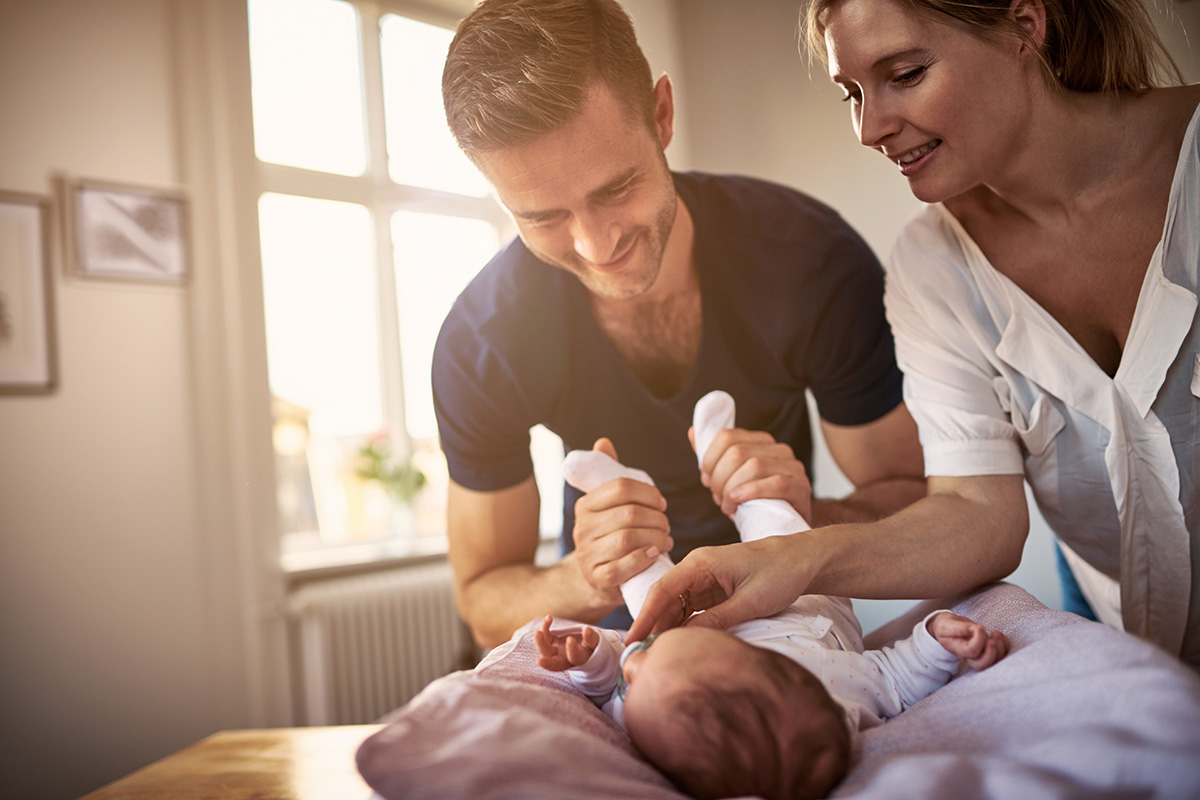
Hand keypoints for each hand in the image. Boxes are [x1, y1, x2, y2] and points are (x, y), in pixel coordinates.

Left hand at [534, 616, 599, 670]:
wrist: (584, 648)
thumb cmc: (591, 646)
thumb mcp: (595, 643)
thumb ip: (592, 638)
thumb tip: (587, 629)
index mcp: (579, 659)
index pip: (574, 657)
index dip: (572, 650)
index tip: (570, 639)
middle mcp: (565, 659)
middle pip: (554, 663)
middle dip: (547, 661)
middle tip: (540, 660)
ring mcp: (556, 653)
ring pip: (545, 651)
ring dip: (539, 642)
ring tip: (538, 632)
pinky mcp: (551, 644)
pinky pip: (545, 637)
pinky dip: (544, 627)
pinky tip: (549, 618)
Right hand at [571, 438, 672, 604]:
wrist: (593, 578)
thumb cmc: (610, 536)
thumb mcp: (607, 505)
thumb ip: (608, 474)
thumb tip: (603, 442)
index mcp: (585, 505)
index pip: (620, 487)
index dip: (648, 492)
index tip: (661, 503)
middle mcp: (581, 528)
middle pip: (628, 513)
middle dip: (657, 518)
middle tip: (666, 525)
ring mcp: (587, 555)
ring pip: (627, 539)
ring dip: (656, 538)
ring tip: (666, 540)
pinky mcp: (597, 579)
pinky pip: (622, 567)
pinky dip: (642, 559)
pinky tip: (655, 554)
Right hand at [627, 535, 813, 641]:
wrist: (805, 560)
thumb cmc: (780, 573)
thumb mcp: (749, 602)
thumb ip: (716, 621)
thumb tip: (684, 640)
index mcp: (701, 563)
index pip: (662, 590)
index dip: (645, 617)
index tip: (633, 640)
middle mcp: (698, 569)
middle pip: (665, 600)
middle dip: (653, 627)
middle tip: (642, 657)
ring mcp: (706, 580)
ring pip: (677, 607)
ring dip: (668, 629)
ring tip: (658, 656)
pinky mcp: (715, 591)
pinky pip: (692, 610)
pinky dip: (684, 627)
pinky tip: (680, 645)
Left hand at [690, 426, 812, 522]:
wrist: (783, 528)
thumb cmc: (754, 502)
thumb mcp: (730, 479)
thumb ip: (714, 456)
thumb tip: (693, 432)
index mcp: (760, 442)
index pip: (727, 436)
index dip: (709, 458)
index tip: (705, 479)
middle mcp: (779, 449)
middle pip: (737, 452)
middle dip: (719, 477)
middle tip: (716, 497)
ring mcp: (793, 467)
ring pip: (754, 466)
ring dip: (732, 488)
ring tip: (727, 506)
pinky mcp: (801, 487)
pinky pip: (777, 483)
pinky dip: (752, 492)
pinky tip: (739, 502)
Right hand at [927, 612, 1010, 670]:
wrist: (948, 628)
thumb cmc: (946, 627)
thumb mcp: (946, 625)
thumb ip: (958, 628)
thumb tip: (973, 629)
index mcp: (959, 650)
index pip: (972, 651)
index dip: (978, 639)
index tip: (978, 627)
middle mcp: (970, 657)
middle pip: (983, 665)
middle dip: (992, 651)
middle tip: (992, 637)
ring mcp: (980, 655)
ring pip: (995, 661)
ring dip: (1001, 647)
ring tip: (996, 634)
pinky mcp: (988, 651)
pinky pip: (1002, 654)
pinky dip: (1006, 645)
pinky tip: (998, 635)